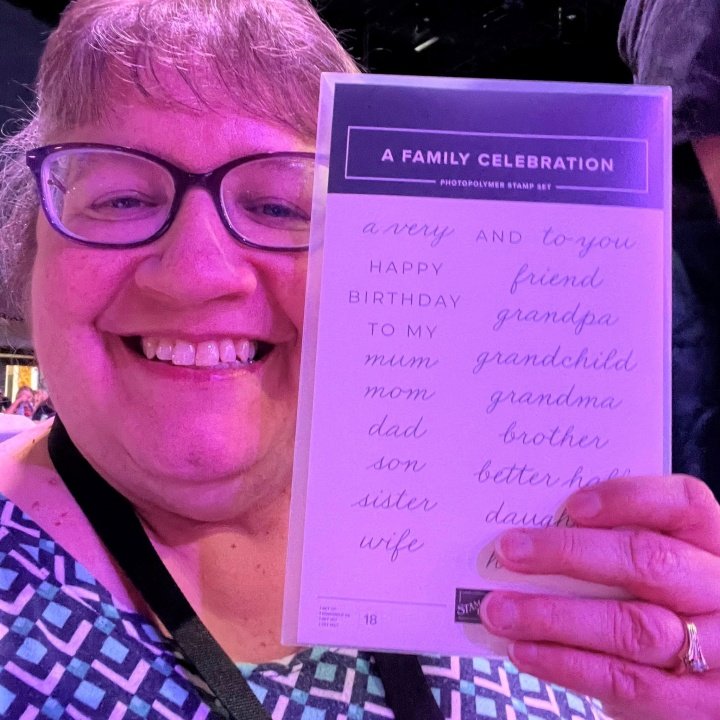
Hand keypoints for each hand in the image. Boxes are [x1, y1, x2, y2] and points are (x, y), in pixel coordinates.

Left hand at [479, 475, 719, 719]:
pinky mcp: (694, 702)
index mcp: (712, 542)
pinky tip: (523, 652)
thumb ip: (614, 540)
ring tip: (498, 610)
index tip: (572, 505)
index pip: (684, 503)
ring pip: (633, 628)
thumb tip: (531, 531)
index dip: (629, 499)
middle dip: (570, 554)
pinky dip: (565, 665)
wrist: (700, 674)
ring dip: (553, 617)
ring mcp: (717, 651)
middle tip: (509, 551)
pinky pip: (624, 682)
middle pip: (651, 563)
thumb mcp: (655, 563)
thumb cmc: (656, 600)